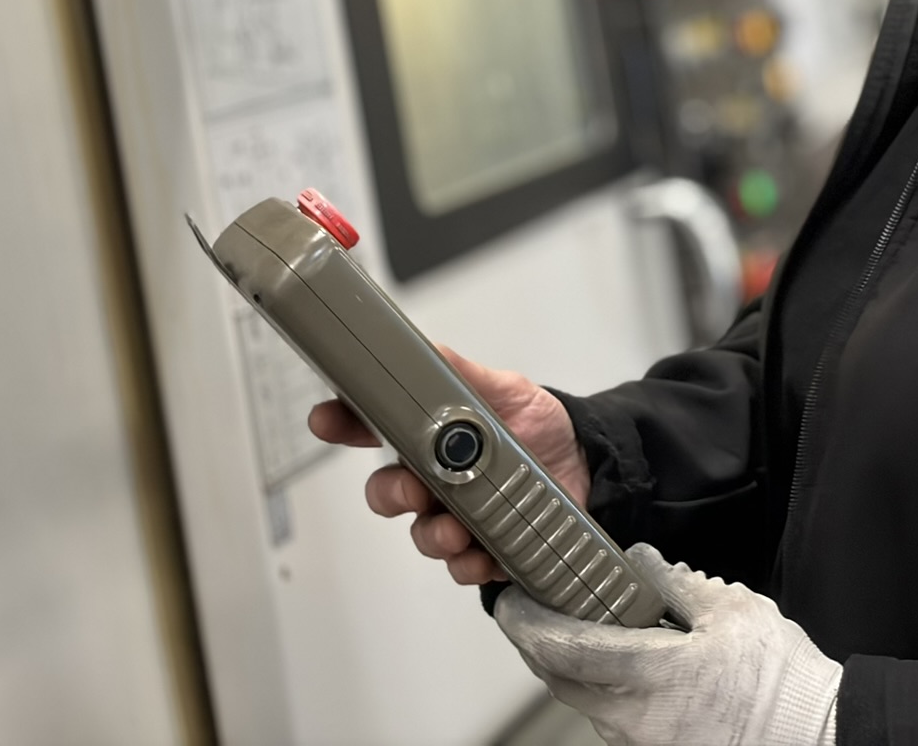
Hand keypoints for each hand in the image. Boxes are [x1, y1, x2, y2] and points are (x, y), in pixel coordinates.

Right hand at [307, 347, 590, 585]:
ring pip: (423, 535)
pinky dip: (471, 562)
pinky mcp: (487, 549)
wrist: (590, 462)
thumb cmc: (539, 425)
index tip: (327, 419)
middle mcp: (436, 480)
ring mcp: (458, 517)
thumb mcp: (505, 389)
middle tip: (412, 488)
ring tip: (455, 530)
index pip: (374, 430)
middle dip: (390, 493)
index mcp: (431, 435)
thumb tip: (427, 352)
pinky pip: (464, 566)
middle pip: (388, 493)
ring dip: (432, 535)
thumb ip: (462, 374)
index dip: (344, 424)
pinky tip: (485, 554)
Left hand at [497, 544, 839, 745]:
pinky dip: (602, 687)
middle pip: (561, 680)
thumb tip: (641, 563)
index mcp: (649, 677)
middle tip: (531, 609)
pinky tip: (619, 663)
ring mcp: (642, 744)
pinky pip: (613, 719)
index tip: (508, 600)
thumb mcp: (731, 610)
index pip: (563, 649)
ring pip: (585, 702)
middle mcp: (633, 720)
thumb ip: (676, 584)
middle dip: (538, 644)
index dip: (526, 623)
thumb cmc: (777, 679)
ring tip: (576, 628)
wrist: (812, 734)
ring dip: (571, 666)